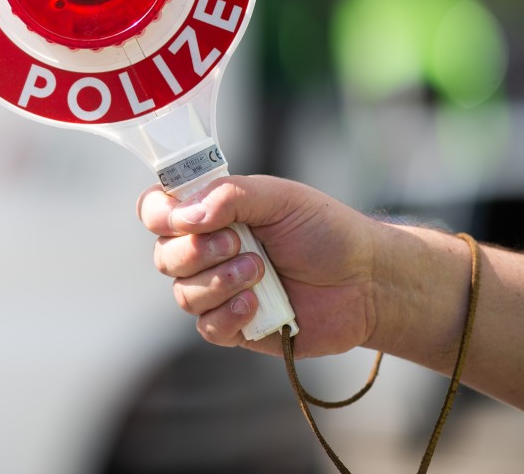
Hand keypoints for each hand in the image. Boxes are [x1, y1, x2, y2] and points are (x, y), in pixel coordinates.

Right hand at [136, 175, 379, 358]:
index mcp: (209, 214)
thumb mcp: (280, 198)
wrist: (367, 281)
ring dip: (218, 282)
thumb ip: (231, 195)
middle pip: (163, 255)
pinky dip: (228, 314)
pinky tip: (257, 305)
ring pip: (182, 293)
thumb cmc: (325, 232)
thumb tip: (188, 215)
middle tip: (239, 244)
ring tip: (260, 273)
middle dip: (197, 251)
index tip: (189, 219)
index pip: (155, 211)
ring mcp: (217, 290)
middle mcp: (205, 251)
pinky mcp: (233, 326)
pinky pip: (206, 327)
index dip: (161, 216)